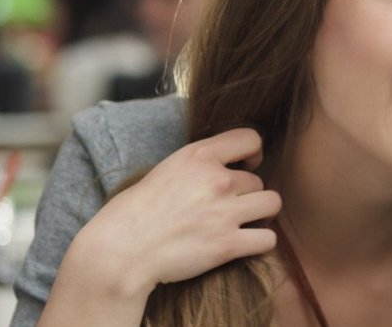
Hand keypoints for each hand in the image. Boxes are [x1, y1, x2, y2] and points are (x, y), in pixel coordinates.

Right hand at [67, 127, 281, 299]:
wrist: (119, 252)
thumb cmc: (135, 213)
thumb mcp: (166, 170)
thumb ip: (199, 163)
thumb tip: (227, 163)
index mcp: (199, 156)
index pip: (251, 138)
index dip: (253, 153)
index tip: (245, 165)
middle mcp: (217, 180)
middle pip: (258, 180)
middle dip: (246, 194)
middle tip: (227, 208)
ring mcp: (225, 212)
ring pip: (272, 204)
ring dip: (260, 215)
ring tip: (242, 223)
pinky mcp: (227, 244)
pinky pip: (267, 239)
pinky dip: (260, 243)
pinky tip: (245, 244)